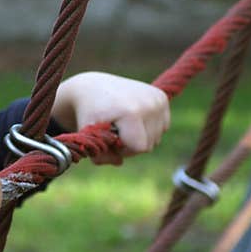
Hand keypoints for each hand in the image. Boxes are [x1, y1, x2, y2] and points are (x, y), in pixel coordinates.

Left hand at [52, 71, 170, 164]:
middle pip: (149, 144)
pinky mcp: (162, 97)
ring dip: (139, 137)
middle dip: (130, 145)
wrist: (92, 88)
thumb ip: (100, 156)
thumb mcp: (88, 137)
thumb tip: (119, 162)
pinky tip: (132, 119)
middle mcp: (149, 103)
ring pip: (157, 137)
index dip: (123, 150)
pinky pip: (162, 126)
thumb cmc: (89, 114)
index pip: (140, 147)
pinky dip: (148, 128)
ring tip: (121, 124)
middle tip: (113, 131)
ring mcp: (157, 99)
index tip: (109, 140)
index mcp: (131, 111)